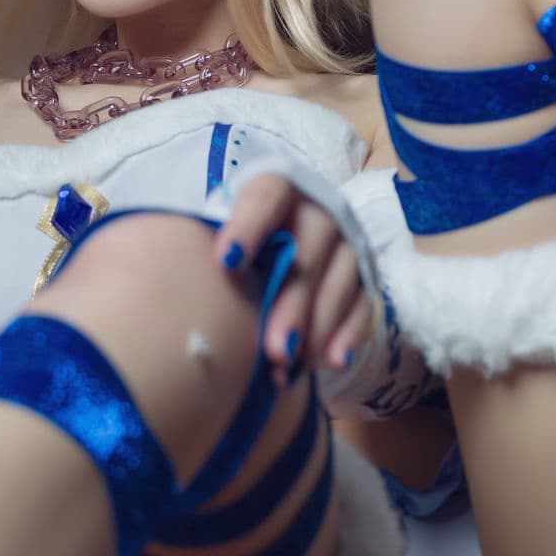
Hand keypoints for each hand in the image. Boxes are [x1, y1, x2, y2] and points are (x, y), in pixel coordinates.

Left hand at [211, 174, 372, 382]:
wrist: (278, 242)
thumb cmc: (237, 241)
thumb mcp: (220, 230)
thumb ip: (208, 243)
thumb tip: (191, 282)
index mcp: (278, 189)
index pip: (266, 198)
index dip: (248, 227)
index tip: (226, 262)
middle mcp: (319, 211)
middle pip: (308, 251)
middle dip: (292, 302)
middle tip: (273, 347)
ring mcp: (346, 244)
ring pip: (340, 281)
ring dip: (318, 327)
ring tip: (290, 365)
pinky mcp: (365, 276)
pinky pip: (364, 305)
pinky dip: (349, 334)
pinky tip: (332, 361)